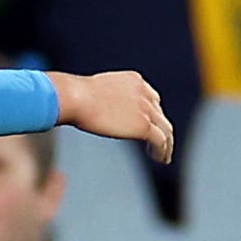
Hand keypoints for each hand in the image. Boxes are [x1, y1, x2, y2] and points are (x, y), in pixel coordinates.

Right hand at [47, 70, 173, 163]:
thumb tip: (100, 109)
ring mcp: (146, 109)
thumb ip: (107, 98)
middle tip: (158, 144)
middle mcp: (145, 92)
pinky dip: (162, 152)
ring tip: (162, 157)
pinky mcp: (144, 125)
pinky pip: (161, 141)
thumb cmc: (75, 95)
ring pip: (165, 130)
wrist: (76, 97)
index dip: (153, 115)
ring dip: (166, 145)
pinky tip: (158, 159)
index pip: (152, 99)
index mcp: (135, 80)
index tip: (150, 126)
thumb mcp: (97, 90)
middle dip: (161, 130)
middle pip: (160, 115)